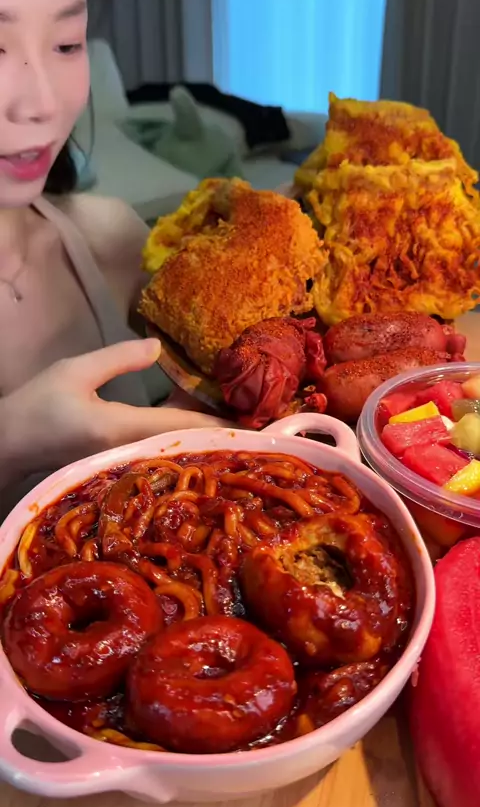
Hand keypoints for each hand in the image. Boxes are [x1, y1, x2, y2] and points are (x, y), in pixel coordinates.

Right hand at [1, 339, 231, 485]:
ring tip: (235, 419)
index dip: (220, 424)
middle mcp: (130, 450)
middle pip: (186, 442)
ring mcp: (125, 459)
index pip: (183, 426)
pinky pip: (158, 447)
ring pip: (174, 446)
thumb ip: (118, 358)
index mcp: (123, 429)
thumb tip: (158, 348)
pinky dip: (179, 433)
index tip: (254, 424)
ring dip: (203, 433)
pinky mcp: (118, 458)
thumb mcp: (75, 372)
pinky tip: (192, 419)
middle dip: (220, 432)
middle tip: (257, 422)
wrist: (6, 442)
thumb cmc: (36, 407)